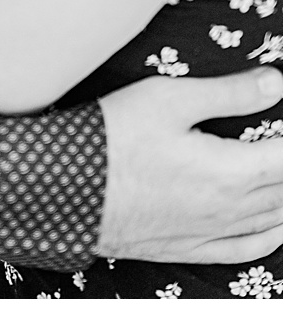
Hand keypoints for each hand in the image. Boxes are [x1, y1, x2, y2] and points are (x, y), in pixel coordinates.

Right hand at [98, 70, 281, 263]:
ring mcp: (211, 232)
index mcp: (232, 172)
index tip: (291, 117)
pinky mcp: (189, 246)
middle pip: (287, 189)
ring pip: (276, 220)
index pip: (289, 158)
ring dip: (289, 197)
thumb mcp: (166, 99)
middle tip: (285, 146)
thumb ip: (227, 93)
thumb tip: (276, 84)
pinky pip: (248, 249)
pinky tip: (279, 228)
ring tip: (285, 176)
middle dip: (291, 166)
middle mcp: (231, 209)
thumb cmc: (111, 139)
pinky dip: (274, 238)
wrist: (63, 188)